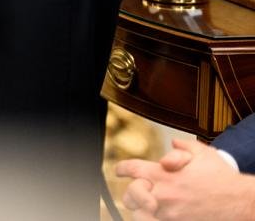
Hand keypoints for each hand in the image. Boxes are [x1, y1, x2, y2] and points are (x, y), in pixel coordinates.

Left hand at [115, 138, 254, 220]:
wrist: (241, 202)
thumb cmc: (222, 178)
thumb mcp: (202, 153)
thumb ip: (182, 147)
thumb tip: (172, 145)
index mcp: (163, 174)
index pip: (131, 169)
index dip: (121, 169)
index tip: (119, 170)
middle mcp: (162, 193)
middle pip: (130, 194)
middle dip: (130, 192)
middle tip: (135, 191)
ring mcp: (169, 212)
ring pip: (140, 213)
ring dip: (141, 209)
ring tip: (146, 206)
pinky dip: (152, 220)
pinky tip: (156, 215)